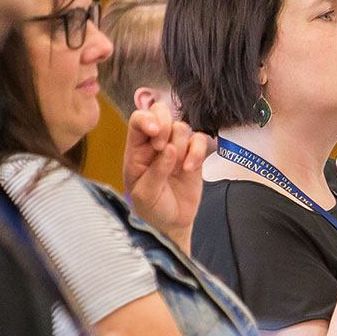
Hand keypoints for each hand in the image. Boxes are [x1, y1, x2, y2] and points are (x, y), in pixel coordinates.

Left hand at [123, 105, 213, 242]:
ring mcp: (176, 147)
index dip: (147, 119)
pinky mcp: (194, 155)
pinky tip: (190, 169)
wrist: (171, 223)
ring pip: (182, 127)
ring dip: (182, 145)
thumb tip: (170, 149)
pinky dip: (198, 151)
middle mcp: (155, 143)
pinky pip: (200, 140)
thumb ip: (156, 172)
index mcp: (136, 149)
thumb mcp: (145, 194)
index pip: (138, 120)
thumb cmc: (151, 208)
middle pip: (161, 112)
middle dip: (165, 125)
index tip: (154, 133)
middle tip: (164, 147)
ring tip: (179, 168)